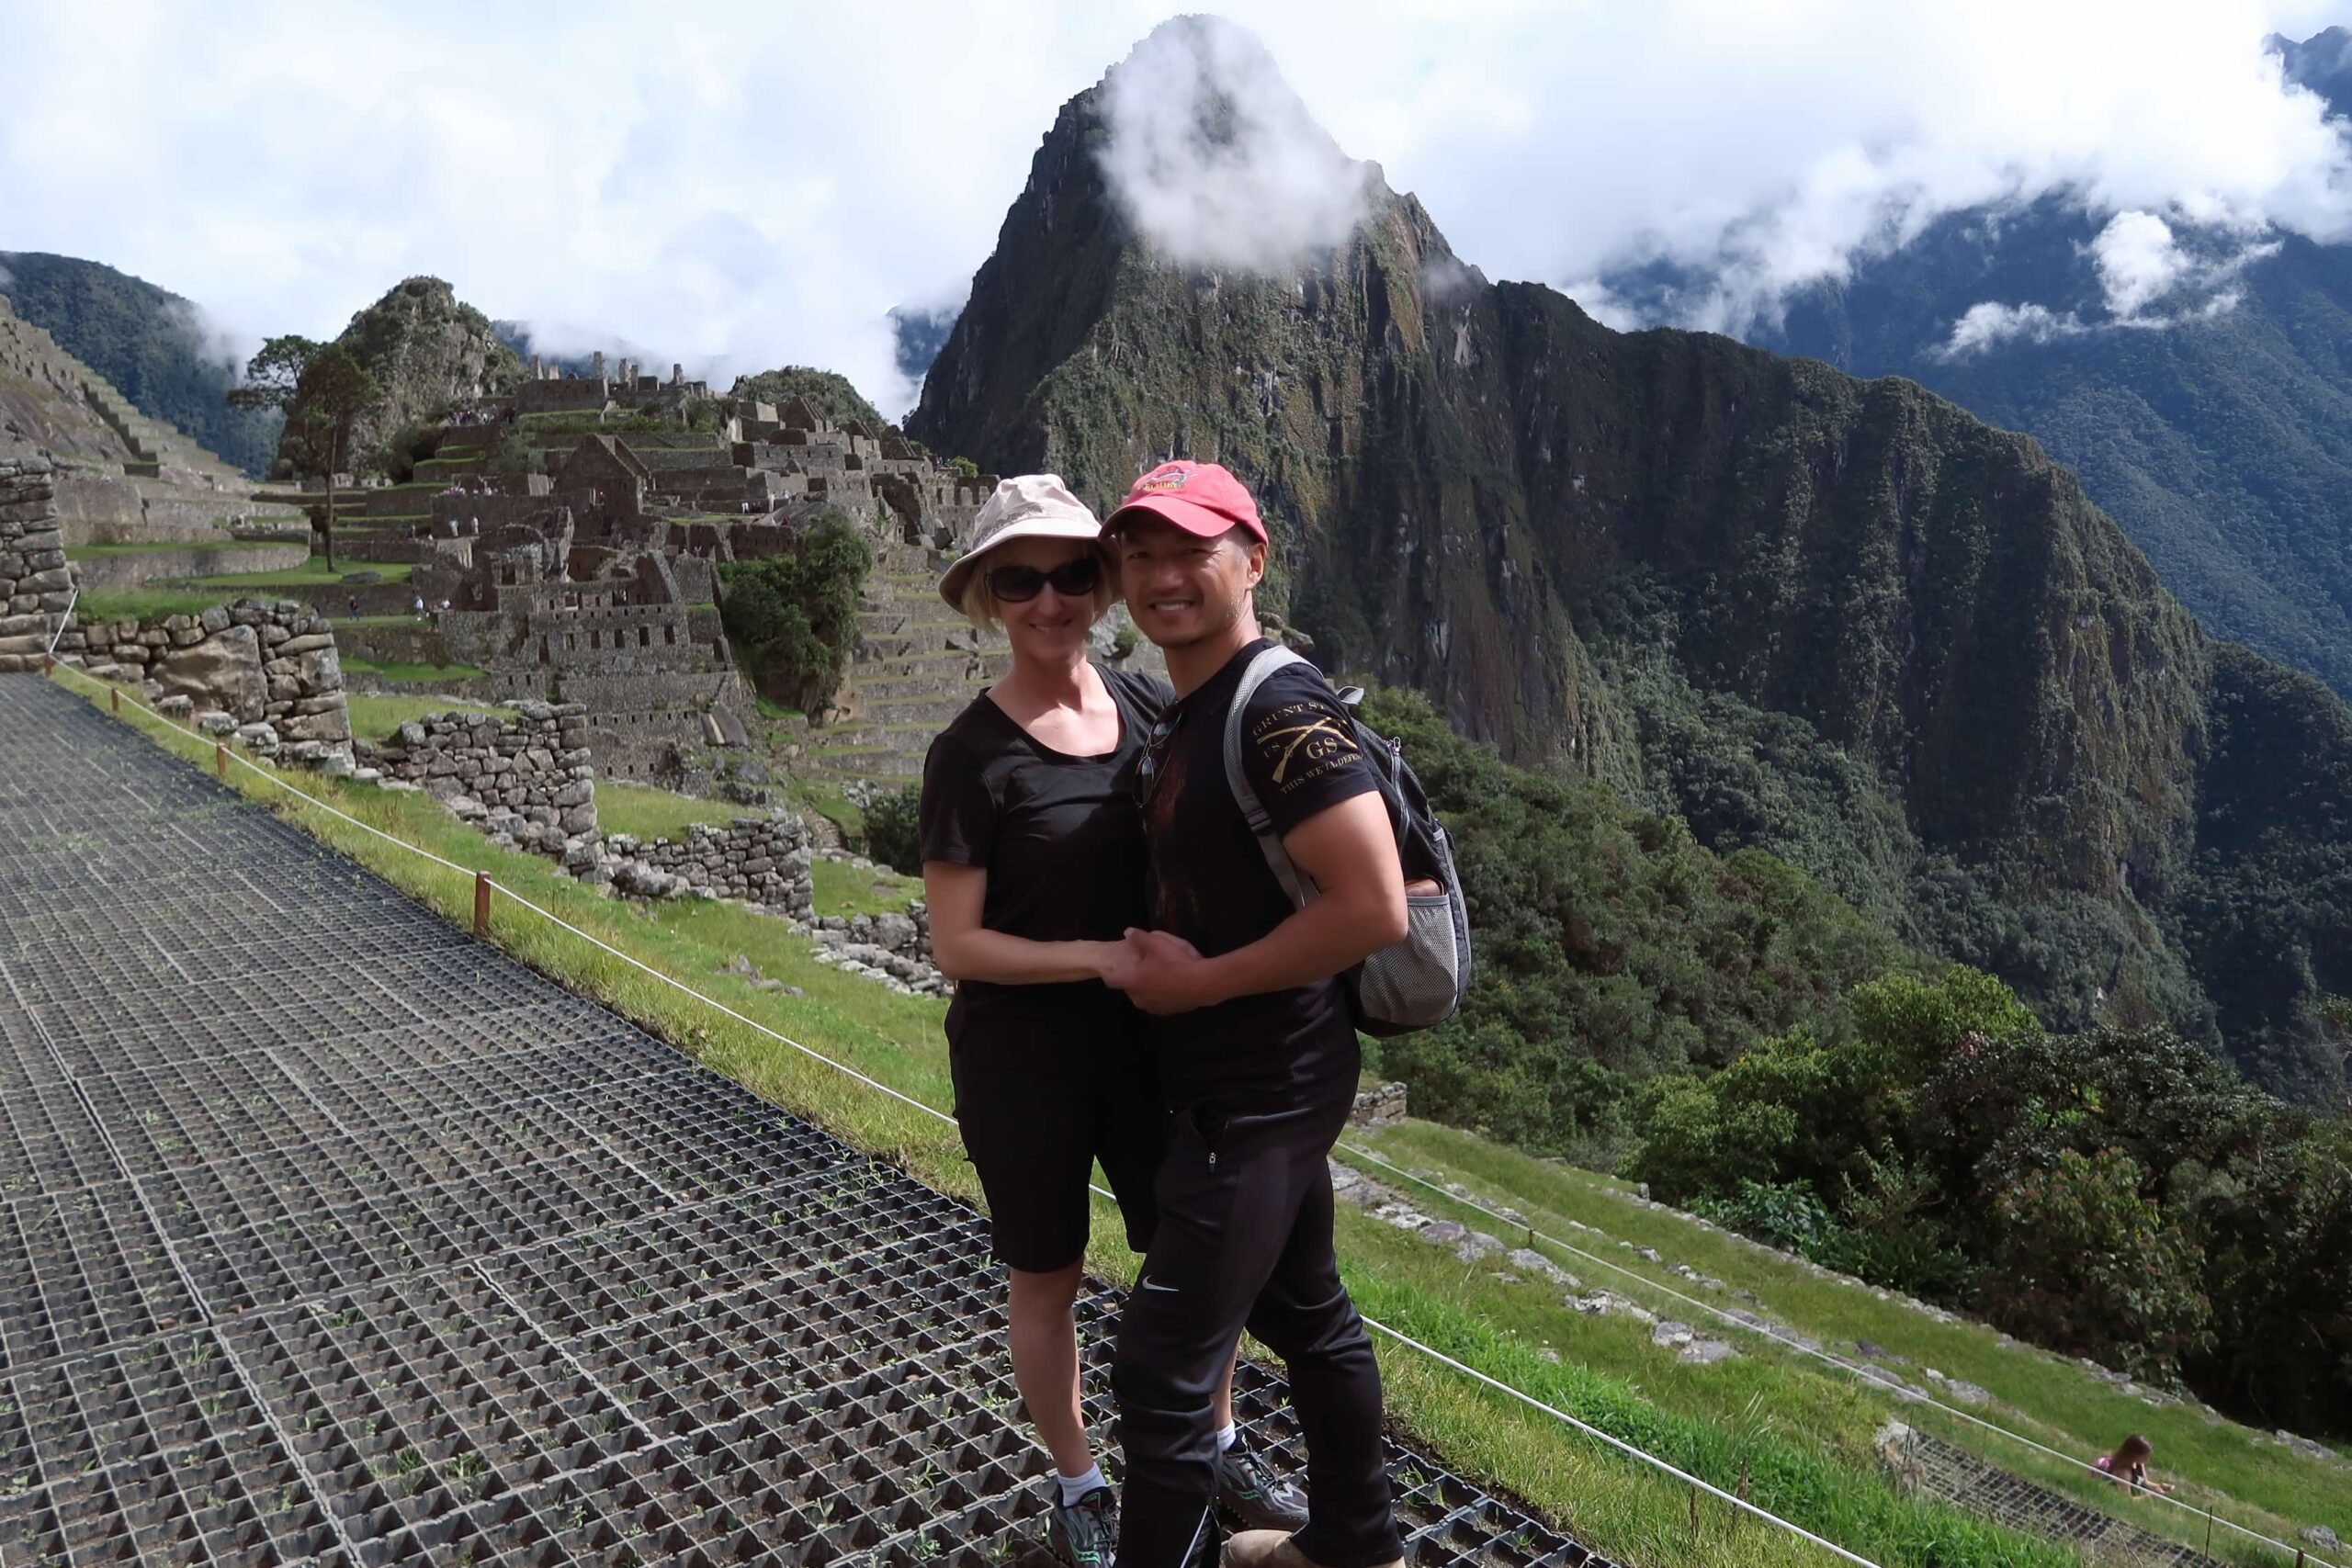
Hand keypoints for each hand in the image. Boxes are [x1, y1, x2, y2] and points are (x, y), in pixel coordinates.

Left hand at [1100, 928, 1218, 1014]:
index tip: (1109, 966)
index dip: (1108, 971)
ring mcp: (1154, 1007)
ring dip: (1147, 986)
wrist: (1203, 984)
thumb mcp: (1157, 943)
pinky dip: (1161, 993)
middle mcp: (1139, 998)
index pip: (1110, 978)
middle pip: (1128, 987)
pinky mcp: (1169, 1011)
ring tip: (1157, 974)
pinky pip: (1159, 1000)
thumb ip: (1139, 937)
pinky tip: (1172, 983)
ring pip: (1144, 995)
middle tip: (1140, 965)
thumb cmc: (1175, 962)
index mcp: (1131, 982)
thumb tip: (1127, 932)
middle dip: (1132, 977)